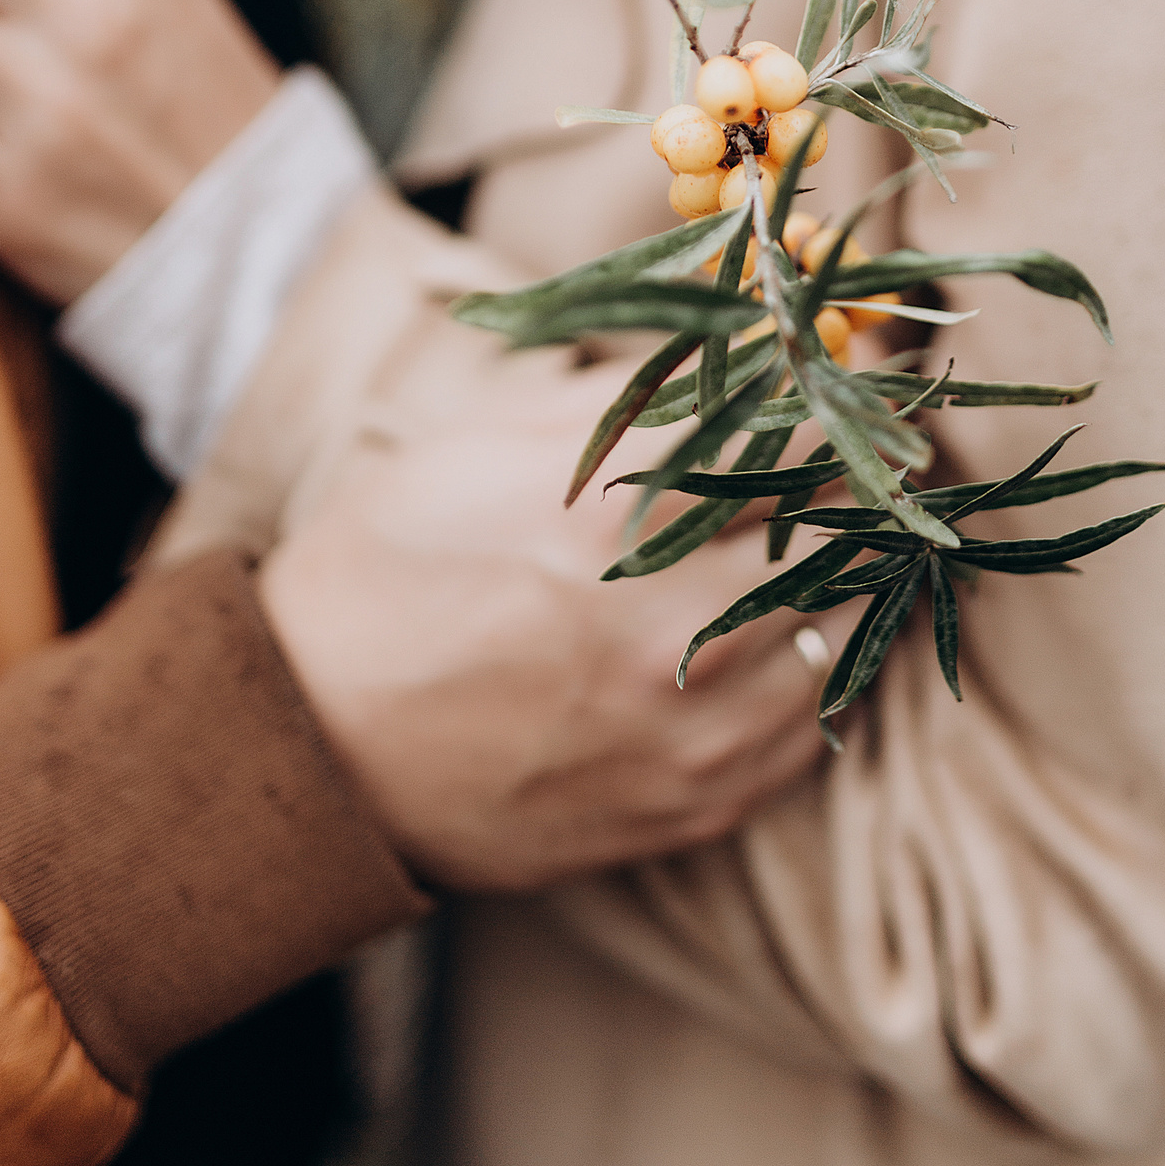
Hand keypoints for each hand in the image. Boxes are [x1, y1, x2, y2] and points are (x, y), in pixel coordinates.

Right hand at [258, 361, 833, 887]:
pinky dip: (820, 686)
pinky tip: (800, 650)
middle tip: (857, 472)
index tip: (840, 393)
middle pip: (839, 546)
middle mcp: (663, 632)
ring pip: (838, 647)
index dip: (831, 409)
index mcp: (612, 523)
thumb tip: (725, 355)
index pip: (795, 446)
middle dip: (856, 498)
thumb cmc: (381, 570)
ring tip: (836, 556)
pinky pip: (806, 745)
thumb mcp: (474, 446)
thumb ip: (612, 401)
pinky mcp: (679, 810)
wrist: (307, 744)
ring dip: (848, 591)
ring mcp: (680, 736)